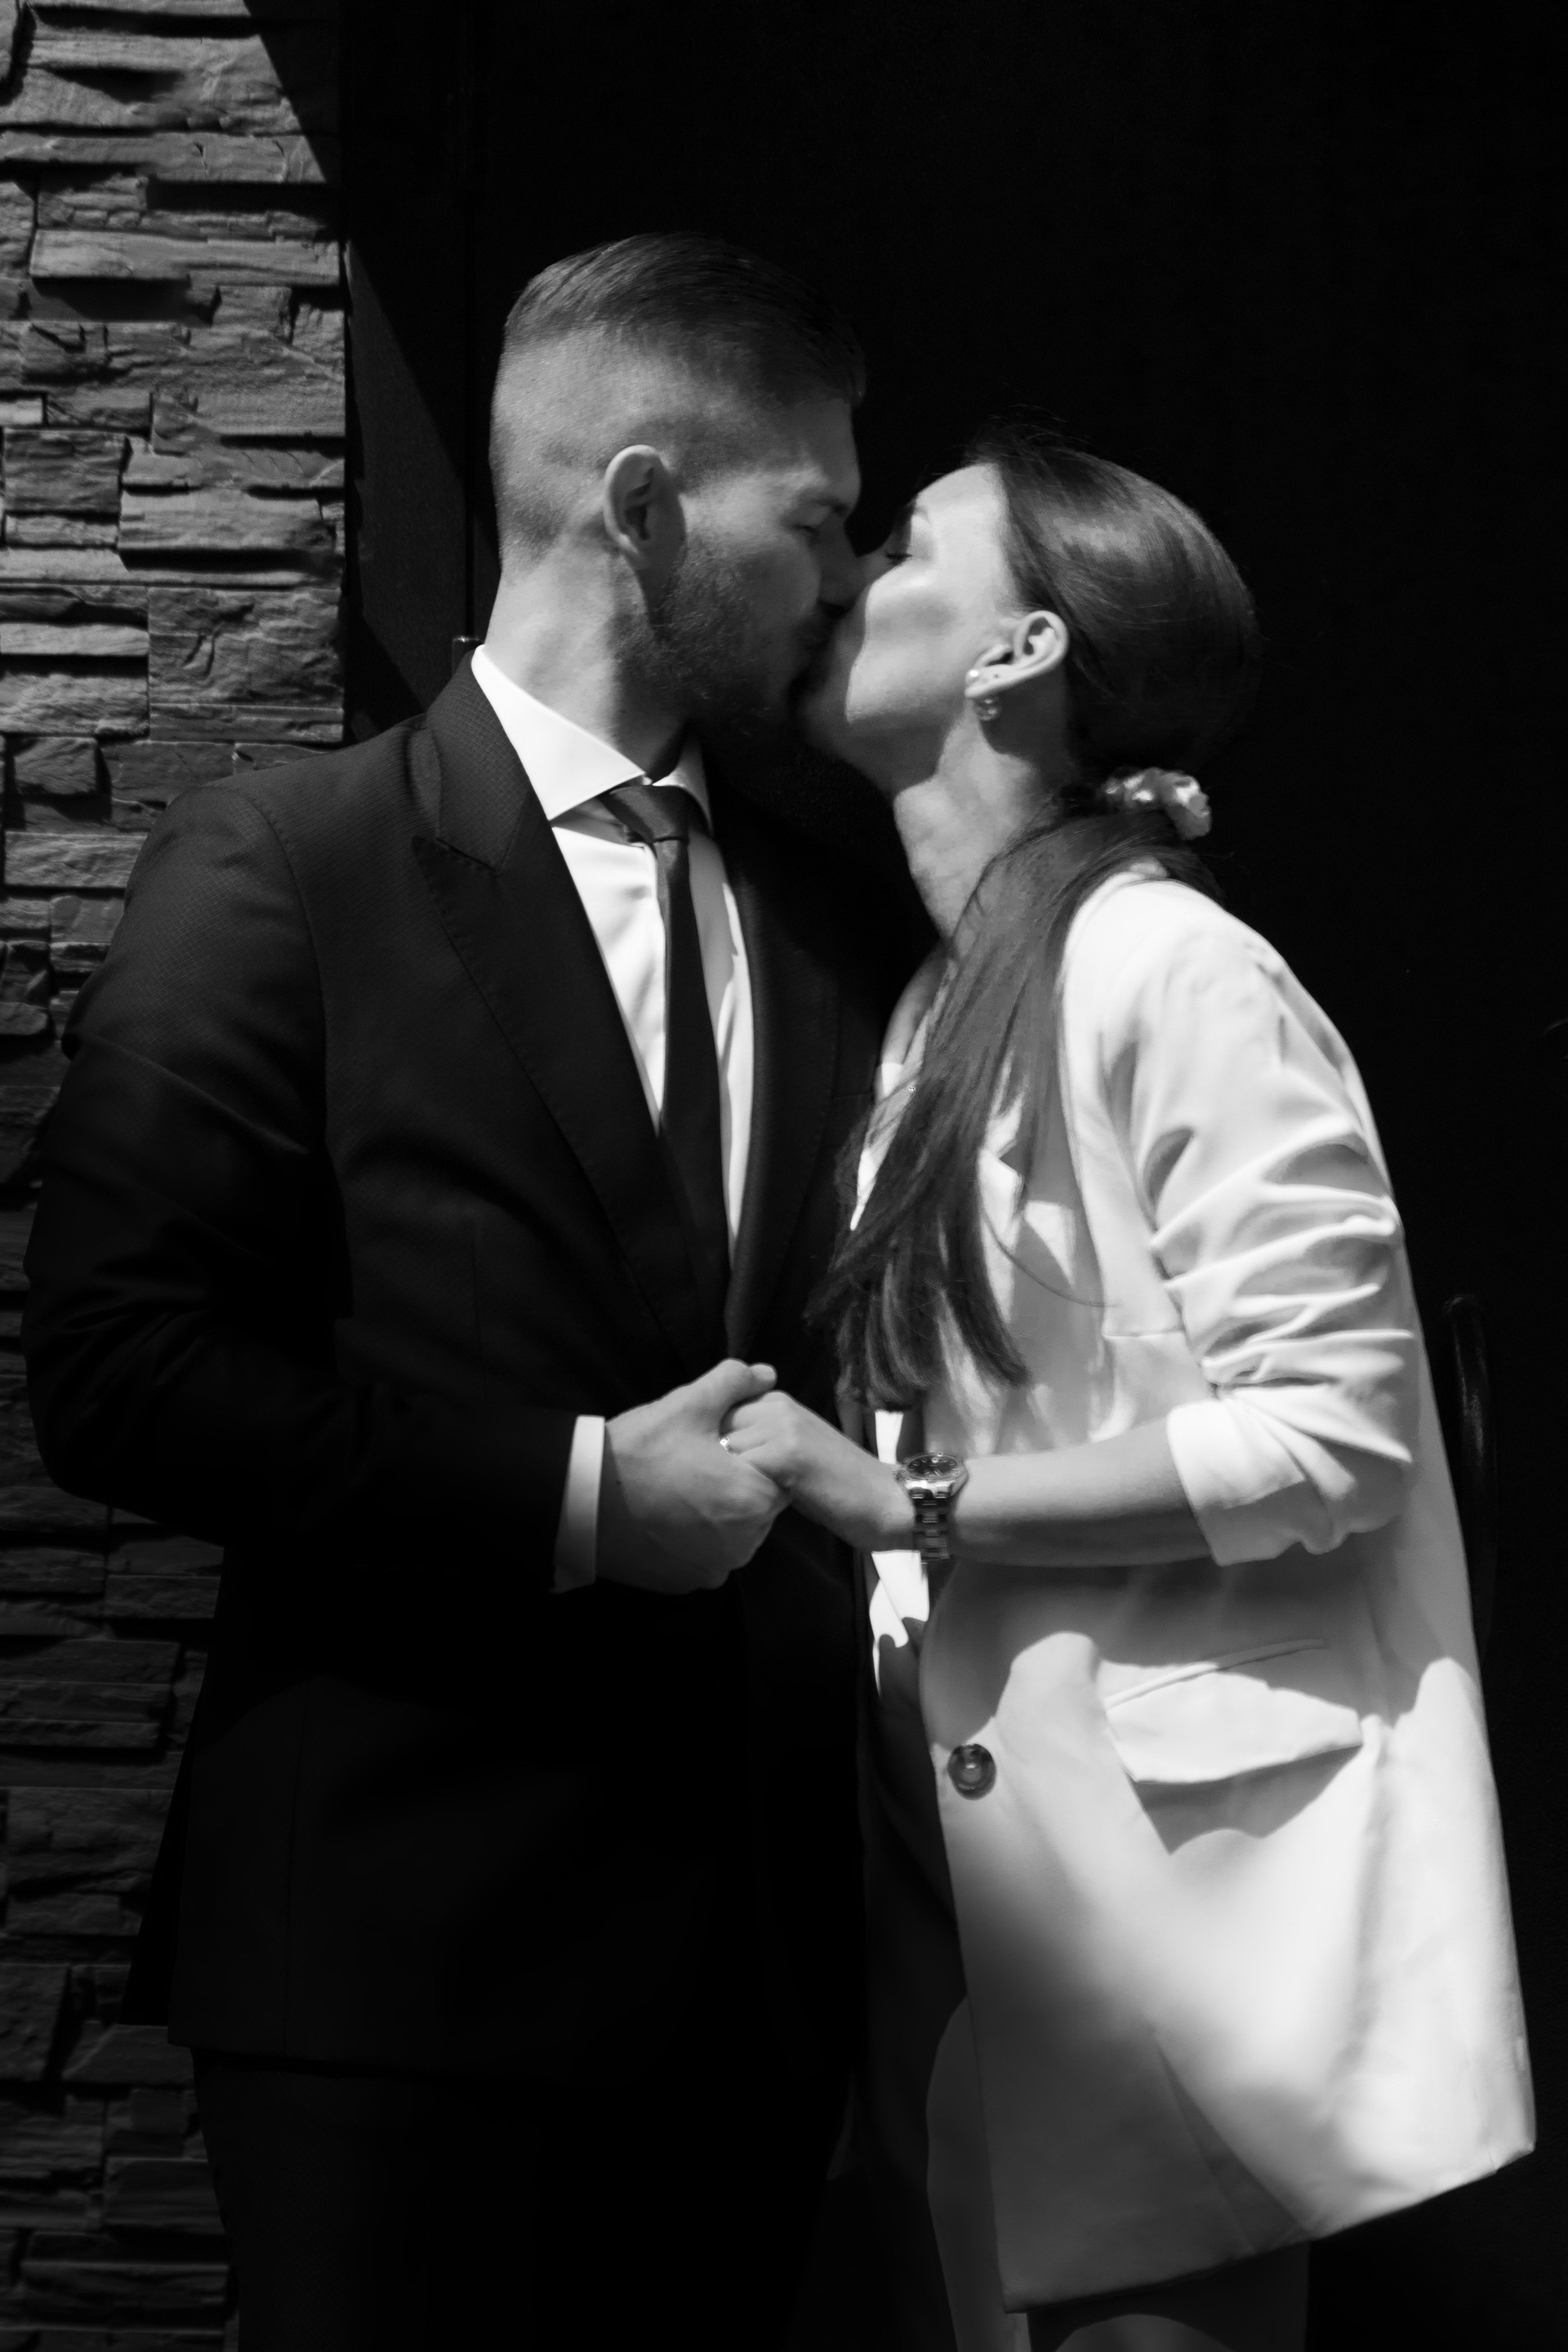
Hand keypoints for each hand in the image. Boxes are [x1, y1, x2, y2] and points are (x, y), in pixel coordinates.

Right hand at [598, 1360, 787, 1593]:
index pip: (778, 1473)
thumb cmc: (639, 1451)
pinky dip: (693, 1537)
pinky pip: (705, 1554)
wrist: (578, 1501)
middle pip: (757, 1505)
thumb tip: (767, 1374)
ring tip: (679, 1487)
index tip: (720, 1444)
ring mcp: (714, 1568)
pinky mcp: (686, 1581)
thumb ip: (734, 1382)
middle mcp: (743, 1544)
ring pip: (733, 1532)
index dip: (751, 1453)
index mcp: (754, 1500)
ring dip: (717, 1512)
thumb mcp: (688, 1404)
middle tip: (695, 1463)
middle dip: (736, 1483)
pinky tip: (666, 1514)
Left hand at [720, 1390, 911, 1551]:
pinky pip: (740, 1469)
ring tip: (727, 1502)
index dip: (708, 1444)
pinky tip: (747, 1511)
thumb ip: (758, 1441)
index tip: (707, 1472)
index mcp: (776, 1402)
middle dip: (708, 1458)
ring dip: (720, 1476)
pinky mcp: (787, 1453)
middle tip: (712, 1490)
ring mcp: (781, 1426)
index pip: (717, 1412)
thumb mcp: (792, 1452)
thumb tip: (712, 1455)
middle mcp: (776, 1405)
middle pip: (714, 1426)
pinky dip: (737, 1492)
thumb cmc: (835, 1485)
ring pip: (723, 1448)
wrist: (885, 1500)